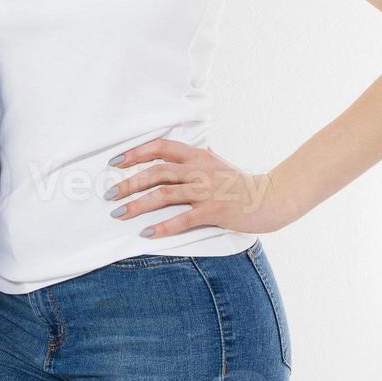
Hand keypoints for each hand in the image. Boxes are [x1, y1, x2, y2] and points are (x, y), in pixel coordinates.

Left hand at [105, 138, 286, 237]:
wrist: (273, 197)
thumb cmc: (243, 183)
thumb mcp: (220, 164)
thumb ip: (203, 156)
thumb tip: (197, 146)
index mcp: (198, 156)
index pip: (161, 147)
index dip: (136, 153)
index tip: (115, 162)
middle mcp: (200, 170)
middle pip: (157, 171)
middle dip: (129, 182)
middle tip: (108, 194)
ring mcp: (207, 190)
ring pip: (165, 194)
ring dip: (139, 204)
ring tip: (119, 213)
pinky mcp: (214, 211)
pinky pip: (184, 219)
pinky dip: (164, 226)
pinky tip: (147, 233)